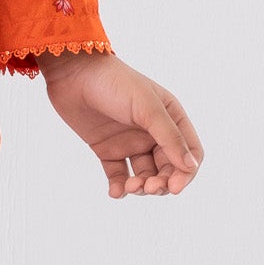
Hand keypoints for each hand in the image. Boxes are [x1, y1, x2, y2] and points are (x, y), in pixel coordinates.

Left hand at [37, 50, 202, 197]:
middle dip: (161, 182)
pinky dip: (119, 187)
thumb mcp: (147, 108)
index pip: (189, 152)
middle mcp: (152, 131)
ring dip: (141, 186)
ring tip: (130, 187)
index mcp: (170, 116)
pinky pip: (118, 174)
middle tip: (148, 188)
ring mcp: (129, 141)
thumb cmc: (114, 83)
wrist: (72, 73)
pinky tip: (115, 191)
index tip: (174, 187)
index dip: (186, 172)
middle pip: (168, 168)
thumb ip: (169, 137)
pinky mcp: (107, 149)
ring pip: (144, 174)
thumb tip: (191, 166)